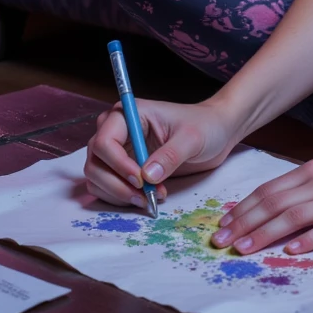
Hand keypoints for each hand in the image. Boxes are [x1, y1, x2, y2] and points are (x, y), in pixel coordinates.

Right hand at [83, 99, 237, 209]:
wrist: (216, 132)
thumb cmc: (205, 125)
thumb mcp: (192, 138)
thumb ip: (170, 155)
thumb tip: (147, 176)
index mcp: (129, 114)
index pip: (104, 141)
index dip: (117, 165)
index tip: (140, 180)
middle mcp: (118, 130)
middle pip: (95, 162)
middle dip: (116, 184)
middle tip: (144, 196)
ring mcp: (119, 150)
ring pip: (97, 178)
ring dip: (118, 194)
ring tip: (149, 198)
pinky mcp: (123, 168)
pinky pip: (107, 187)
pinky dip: (121, 198)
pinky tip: (147, 197)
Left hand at [209, 140, 312, 254]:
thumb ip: (308, 185)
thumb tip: (279, 204)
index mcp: (310, 171)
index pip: (268, 190)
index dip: (243, 208)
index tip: (223, 224)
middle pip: (273, 203)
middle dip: (243, 223)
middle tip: (220, 241)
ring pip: (292, 216)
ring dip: (264, 233)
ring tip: (244, 249)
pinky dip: (306, 239)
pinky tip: (290, 250)